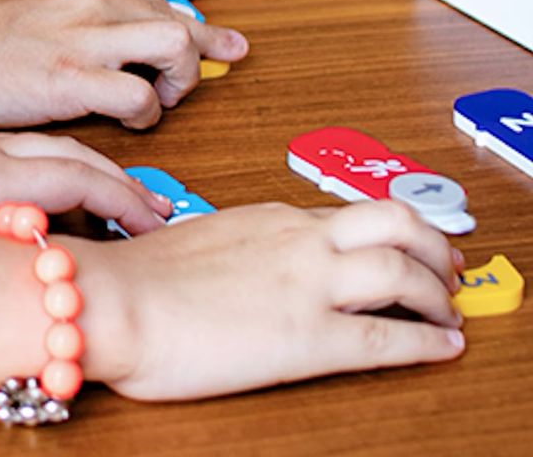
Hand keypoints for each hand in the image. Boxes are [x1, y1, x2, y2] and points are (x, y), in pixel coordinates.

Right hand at [0, 0, 246, 128]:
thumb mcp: (39, 1)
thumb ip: (85, 10)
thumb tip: (128, 35)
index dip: (199, 30)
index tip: (226, 47)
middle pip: (180, 22)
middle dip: (193, 60)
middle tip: (175, 88)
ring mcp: (82, 35)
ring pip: (174, 47)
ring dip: (177, 80)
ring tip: (156, 101)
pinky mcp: (70, 77)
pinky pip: (141, 96)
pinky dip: (145, 114)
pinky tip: (125, 119)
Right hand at [79, 200, 464, 400]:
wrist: (113, 300)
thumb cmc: (135, 278)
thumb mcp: (194, 243)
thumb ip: (230, 248)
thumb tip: (236, 265)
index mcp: (267, 216)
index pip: (347, 214)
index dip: (389, 230)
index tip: (405, 244)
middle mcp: (297, 238)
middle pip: (394, 220)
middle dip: (433, 242)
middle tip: (447, 266)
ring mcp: (308, 283)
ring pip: (405, 268)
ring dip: (439, 291)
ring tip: (448, 310)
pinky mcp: (310, 337)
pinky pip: (390, 336)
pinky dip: (428, 341)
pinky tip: (442, 348)